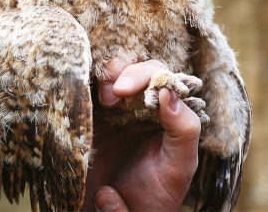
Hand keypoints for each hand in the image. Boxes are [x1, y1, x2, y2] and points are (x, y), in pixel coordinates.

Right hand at [85, 60, 200, 211]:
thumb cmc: (156, 197)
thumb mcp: (180, 165)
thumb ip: (185, 129)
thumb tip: (168, 93)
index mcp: (165, 112)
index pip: (160, 77)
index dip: (148, 75)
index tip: (134, 90)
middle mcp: (138, 107)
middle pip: (132, 70)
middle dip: (125, 72)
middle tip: (117, 93)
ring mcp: (110, 113)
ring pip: (106, 77)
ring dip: (105, 77)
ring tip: (106, 98)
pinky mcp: (86, 122)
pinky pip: (82, 95)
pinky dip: (82, 87)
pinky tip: (84, 98)